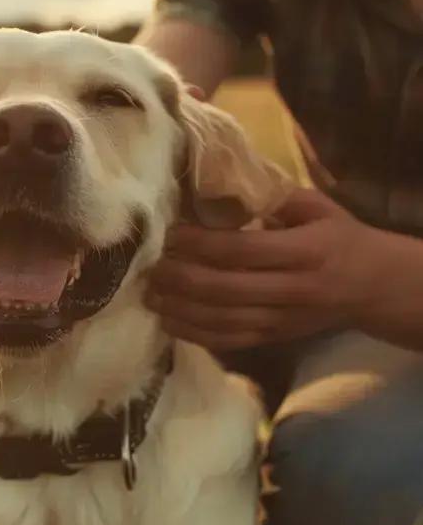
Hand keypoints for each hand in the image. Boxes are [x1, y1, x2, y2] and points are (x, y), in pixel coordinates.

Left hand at [144, 189, 382, 350]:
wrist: (375, 286)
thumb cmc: (339, 237)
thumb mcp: (316, 207)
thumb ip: (272, 197)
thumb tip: (217, 183)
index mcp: (305, 251)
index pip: (242, 250)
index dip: (200, 244)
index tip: (170, 233)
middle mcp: (293, 290)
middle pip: (225, 289)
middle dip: (181, 278)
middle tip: (151, 267)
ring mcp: (282, 320)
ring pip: (222, 320)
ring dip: (180, 309)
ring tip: (150, 294)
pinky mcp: (274, 338)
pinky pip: (230, 342)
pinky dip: (195, 334)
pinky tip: (168, 322)